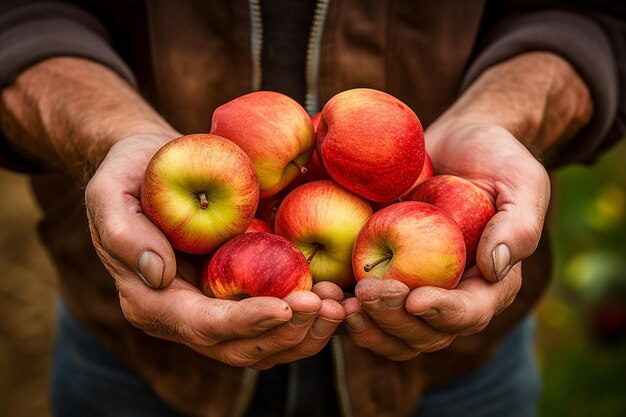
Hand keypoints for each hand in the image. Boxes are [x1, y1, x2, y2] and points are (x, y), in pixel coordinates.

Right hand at [85, 135, 343, 367]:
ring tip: (339, 304)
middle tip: (327, 306)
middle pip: (241, 347)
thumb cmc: (129, 175)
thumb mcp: (109, 193)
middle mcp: (186, 316)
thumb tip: (159, 275)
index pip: (203, 325)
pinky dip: (307, 314)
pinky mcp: (240, 292)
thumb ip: (124, 235)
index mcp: (152, 302)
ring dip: (306, 331)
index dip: (244, 321)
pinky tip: (334, 294)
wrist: (152, 166)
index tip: (285, 305)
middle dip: (287, 333)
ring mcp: (217, 307)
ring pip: (265, 343)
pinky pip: (277, 317)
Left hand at [342, 120, 549, 358]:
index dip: (443, 313)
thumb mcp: (521, 181)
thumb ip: (519, 225)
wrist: (457, 142)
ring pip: (394, 332)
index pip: (471, 313)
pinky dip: (346, 308)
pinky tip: (324, 293)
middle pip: (426, 333)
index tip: (414, 298)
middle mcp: (453, 294)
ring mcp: (417, 287)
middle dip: (395, 321)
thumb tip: (496, 267)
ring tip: (339, 304)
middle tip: (367, 295)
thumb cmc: (496, 157)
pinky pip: (367, 307)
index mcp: (490, 282)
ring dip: (367, 326)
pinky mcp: (388, 274)